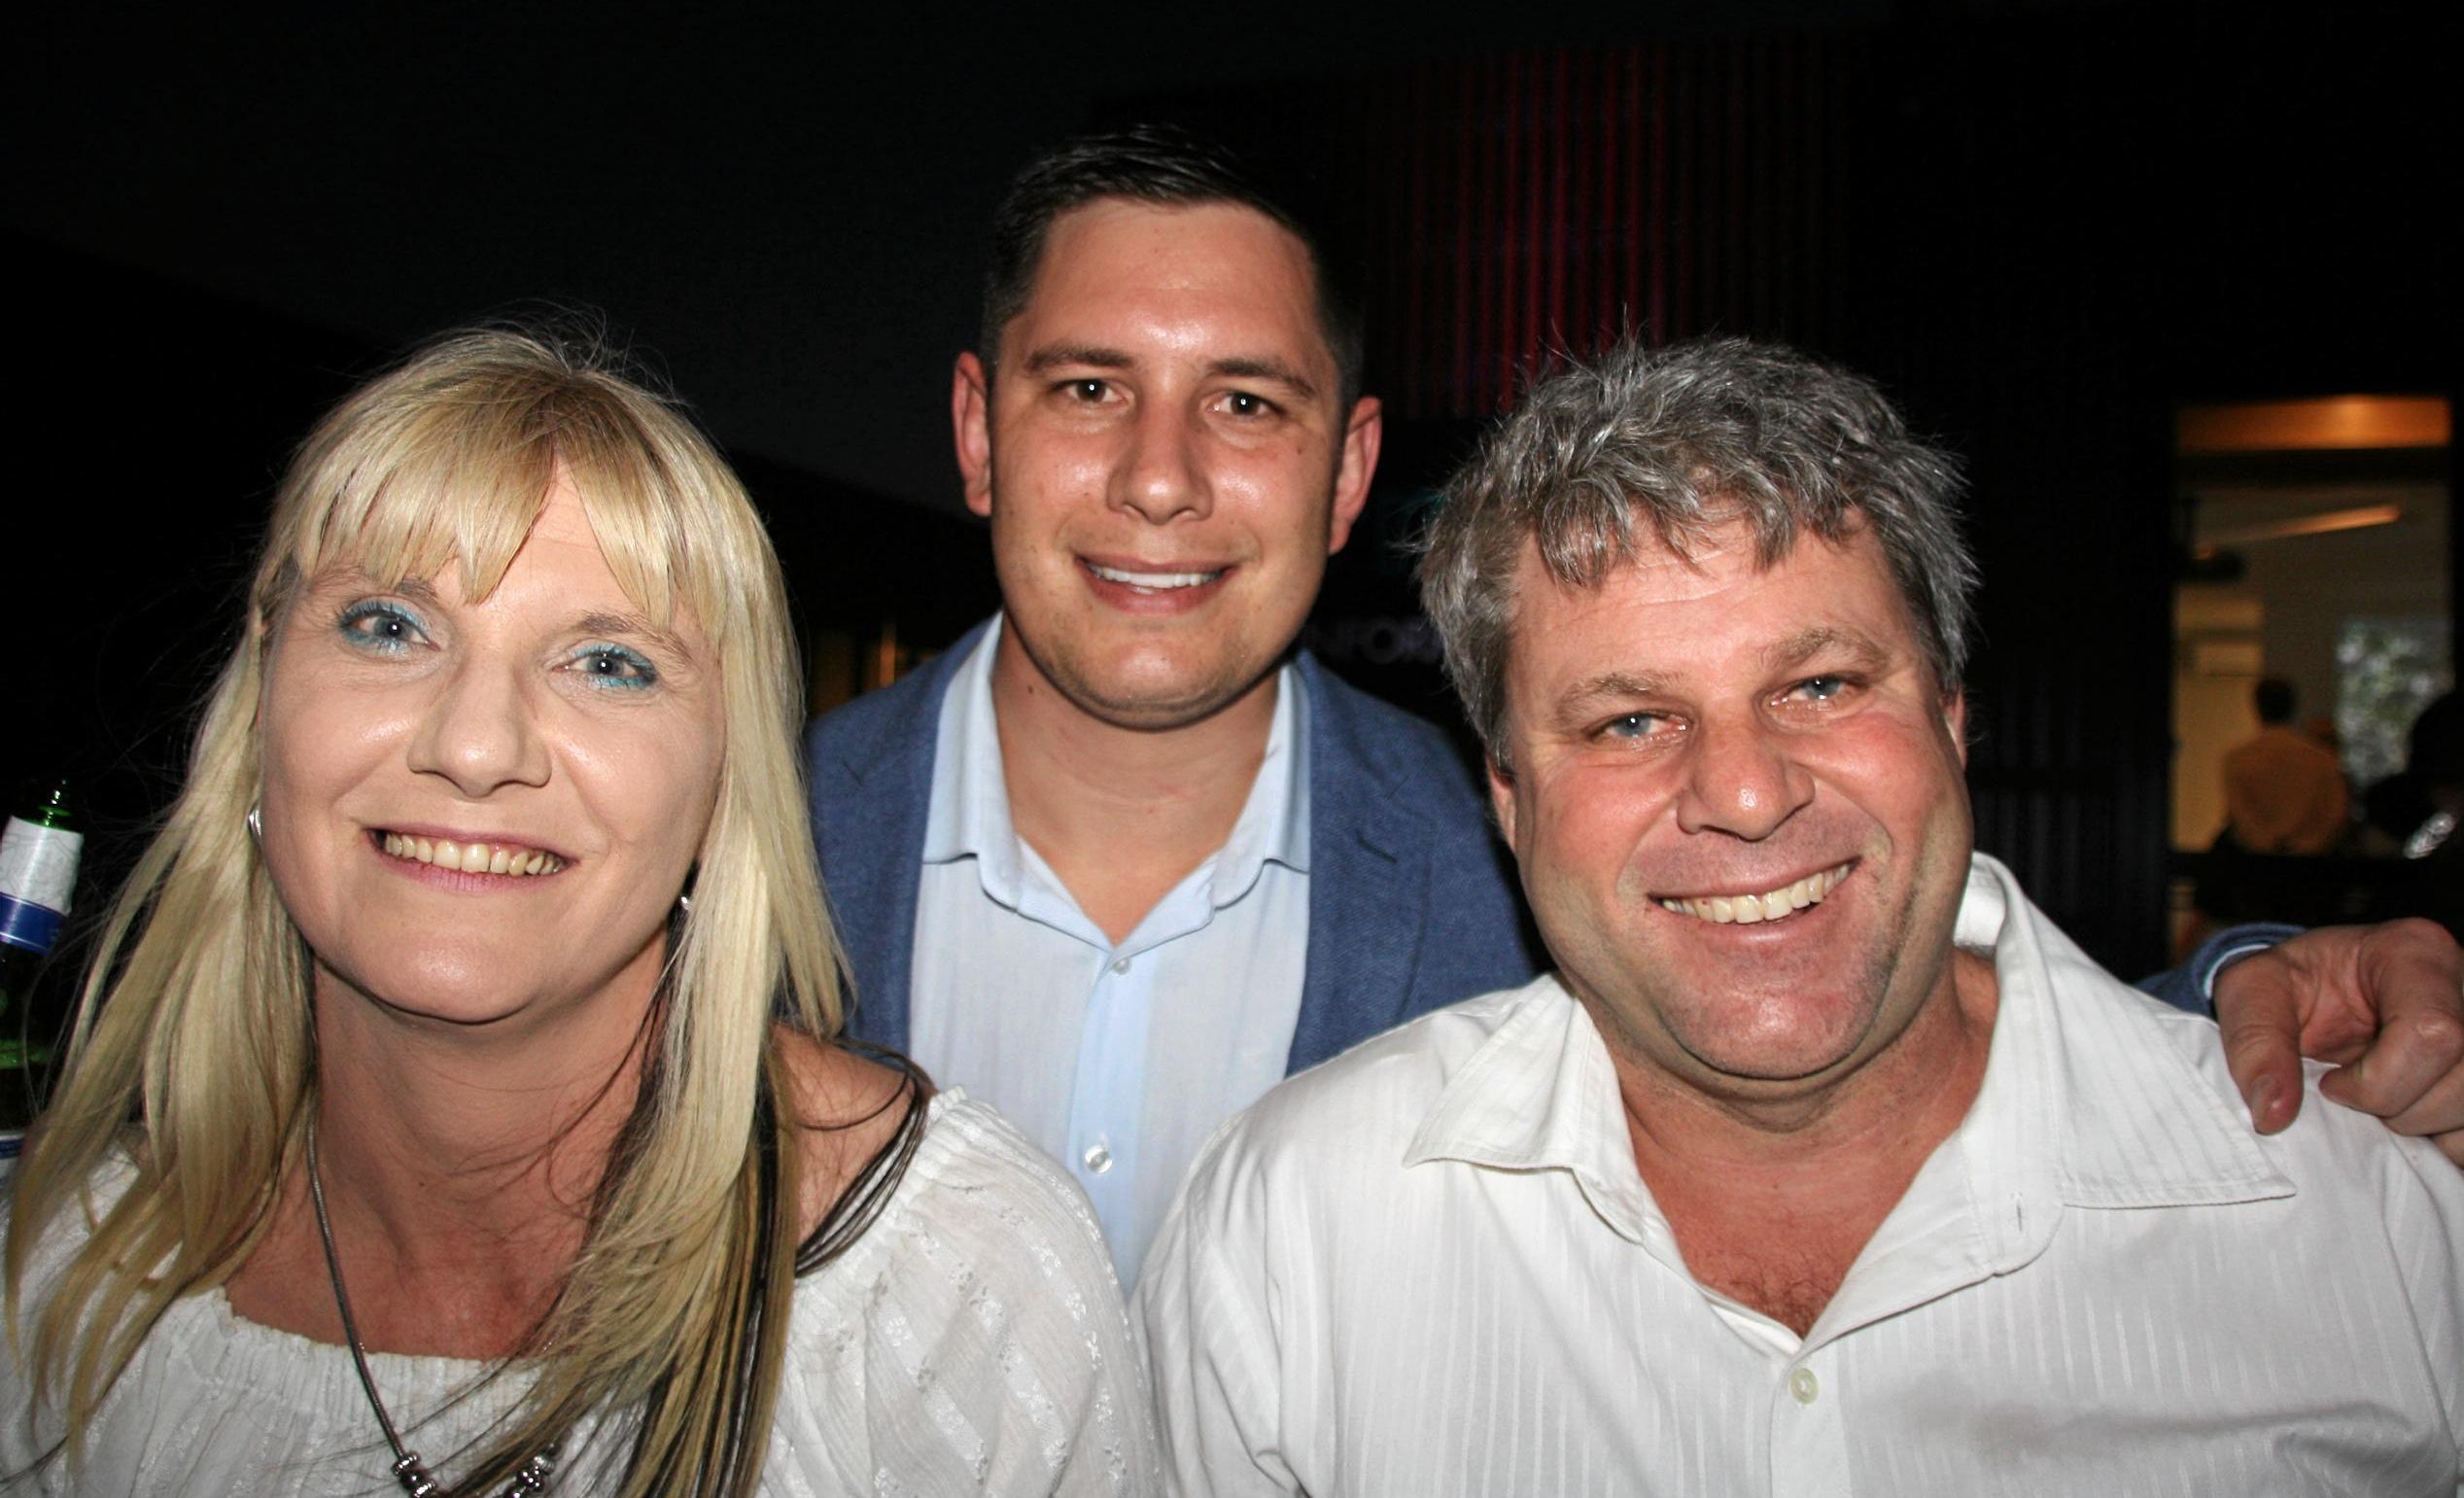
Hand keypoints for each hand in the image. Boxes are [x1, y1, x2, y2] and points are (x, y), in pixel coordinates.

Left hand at [2213, 918, 2463, 1164]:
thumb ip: (2255, 1045)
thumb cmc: (2287, 982)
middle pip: (2463, 1080)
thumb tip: (2273, 1115)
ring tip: (2381, 1100)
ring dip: (2425, 1128)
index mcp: (2414, 953)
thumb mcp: (2250, 993)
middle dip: (2399, 1110)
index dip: (2379, 1081)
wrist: (2311, 988)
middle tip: (2353, 1093)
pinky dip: (2446, 1140)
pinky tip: (2410, 1112)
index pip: (2431, 1031)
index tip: (2331, 1083)